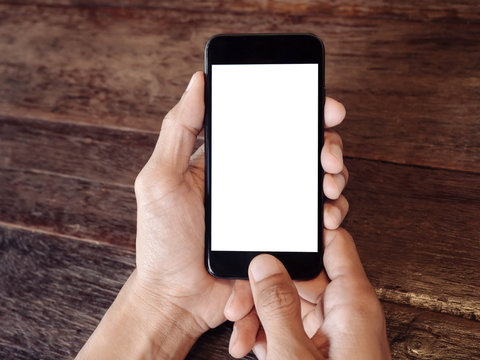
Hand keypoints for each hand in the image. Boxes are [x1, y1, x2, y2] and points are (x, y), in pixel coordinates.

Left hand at [134, 72, 348, 333]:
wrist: (176, 298)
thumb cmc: (163, 241)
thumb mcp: (159, 179)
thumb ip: (178, 130)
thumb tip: (198, 82)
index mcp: (231, 162)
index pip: (271, 127)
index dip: (303, 113)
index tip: (325, 110)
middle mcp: (255, 183)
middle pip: (302, 154)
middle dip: (327, 148)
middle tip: (328, 156)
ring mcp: (271, 212)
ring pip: (315, 186)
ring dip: (334, 180)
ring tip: (330, 186)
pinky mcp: (281, 241)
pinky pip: (314, 225)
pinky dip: (329, 217)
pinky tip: (327, 219)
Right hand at [226, 230, 390, 358]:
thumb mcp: (295, 356)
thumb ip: (278, 306)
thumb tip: (264, 265)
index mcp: (351, 303)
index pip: (333, 244)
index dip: (306, 228)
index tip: (274, 222)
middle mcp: (343, 311)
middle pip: (301, 275)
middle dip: (266, 286)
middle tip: (238, 303)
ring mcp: (330, 331)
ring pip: (290, 302)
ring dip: (261, 315)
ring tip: (239, 334)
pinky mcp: (318, 350)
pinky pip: (290, 326)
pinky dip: (268, 334)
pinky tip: (249, 345)